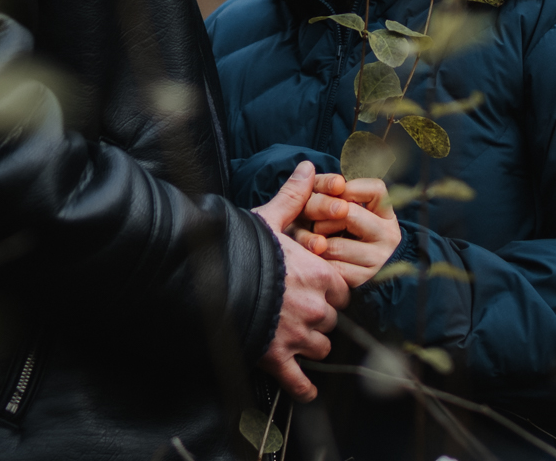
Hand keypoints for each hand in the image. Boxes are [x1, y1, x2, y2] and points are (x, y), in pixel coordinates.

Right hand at [254, 162, 351, 400]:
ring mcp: (298, 336)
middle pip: (332, 320)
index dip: (330, 289)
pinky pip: (300, 382)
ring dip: (310, 345)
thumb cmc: (243, 249)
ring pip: (321, 348)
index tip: (317, 288)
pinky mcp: (278, 359)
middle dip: (319, 317)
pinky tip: (306, 388)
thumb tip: (308, 166)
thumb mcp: (270, 218)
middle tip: (301, 311)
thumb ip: (294, 196)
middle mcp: (315, 307)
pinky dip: (303, 387)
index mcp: (318, 274)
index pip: (341, 290)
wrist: (214, 283)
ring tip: (297, 340)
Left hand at [293, 174, 401, 288]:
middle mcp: (389, 234)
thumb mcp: (338, 208)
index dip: (348, 187)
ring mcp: (378, 259)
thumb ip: (326, 190)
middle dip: (321, 212)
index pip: (375, 189)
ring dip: (314, 242)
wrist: (346, 280)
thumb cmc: (339, 234)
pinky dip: (317, 264)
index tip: (331, 190)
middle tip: (309, 217)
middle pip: (349, 213)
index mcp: (385, 213)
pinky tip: (314, 259)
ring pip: (335, 244)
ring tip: (310, 240)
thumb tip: (306, 167)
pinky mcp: (364, 282)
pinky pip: (332, 269)